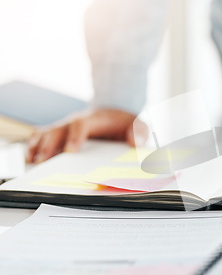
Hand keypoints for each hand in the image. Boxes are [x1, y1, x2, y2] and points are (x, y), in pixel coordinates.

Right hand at [27, 109, 146, 162]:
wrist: (115, 113)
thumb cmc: (125, 122)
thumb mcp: (137, 124)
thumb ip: (139, 131)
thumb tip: (135, 143)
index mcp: (94, 118)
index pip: (81, 124)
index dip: (74, 136)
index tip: (71, 151)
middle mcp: (75, 121)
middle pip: (58, 129)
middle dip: (49, 145)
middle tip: (43, 161)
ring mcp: (65, 126)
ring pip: (46, 132)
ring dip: (37, 146)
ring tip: (32, 162)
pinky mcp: (60, 133)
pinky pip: (42, 136)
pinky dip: (34, 146)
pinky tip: (30, 159)